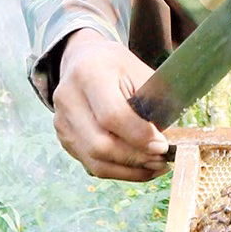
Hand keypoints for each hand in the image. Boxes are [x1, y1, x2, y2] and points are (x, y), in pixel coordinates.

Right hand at [51, 30, 169, 180]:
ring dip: (130, 170)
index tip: (163, 145)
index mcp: (89, 74)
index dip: (139, 136)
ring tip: (156, 166)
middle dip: (136, 158)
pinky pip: (92, 165)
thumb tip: (169, 139)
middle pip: (100, 144)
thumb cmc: (118, 66)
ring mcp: (61, 122)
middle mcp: (68, 99)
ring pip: (95, 162)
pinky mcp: (64, 139)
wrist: (84, 60)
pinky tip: (140, 167)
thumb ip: (152, 102)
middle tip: (162, 160)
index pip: (112, 115)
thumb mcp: (139, 71)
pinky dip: (119, 171)